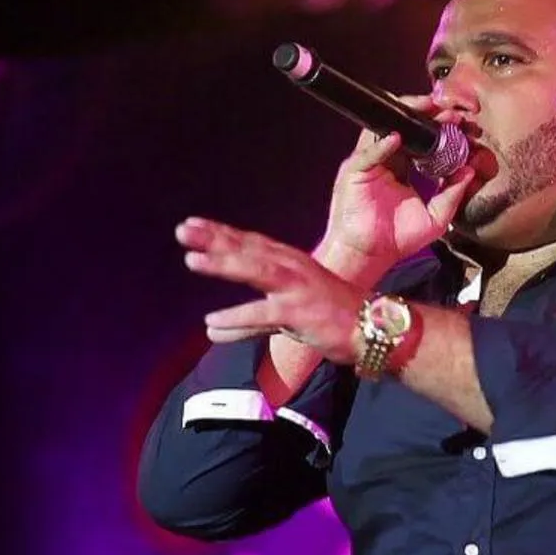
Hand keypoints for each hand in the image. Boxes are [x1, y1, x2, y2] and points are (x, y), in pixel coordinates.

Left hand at [176, 217, 363, 361]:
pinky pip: (262, 315)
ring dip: (224, 265)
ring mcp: (296, 289)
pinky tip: (212, 322)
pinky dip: (236, 318)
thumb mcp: (287, 314)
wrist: (372, 328)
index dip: (221, 233)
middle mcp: (292, 268)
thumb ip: (248, 322)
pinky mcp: (300, 313)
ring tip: (192, 260)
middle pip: (248, 249)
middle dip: (215, 238)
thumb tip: (211, 330)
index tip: (193, 223)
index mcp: (291, 263)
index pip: (250, 243)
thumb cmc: (332, 318)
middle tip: (183, 230)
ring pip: (255, 271)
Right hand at [317, 95, 475, 273]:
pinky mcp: (354, 171)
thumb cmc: (398, 239)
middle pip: (406, 129)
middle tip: (450, 112)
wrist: (370, 255)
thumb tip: (470, 171)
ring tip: (426, 110)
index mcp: (404, 168)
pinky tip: (397, 138)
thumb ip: (452, 195)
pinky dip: (382, 144)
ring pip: (386, 130)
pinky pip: (368, 153)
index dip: (442, 131)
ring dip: (406, 119)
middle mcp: (387, 160)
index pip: (423, 141)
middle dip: (427, 116)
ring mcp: (370, 163)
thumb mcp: (436, 217)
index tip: (463, 125)